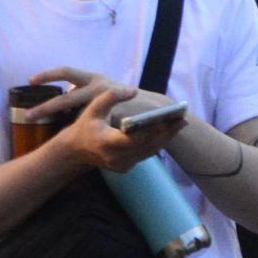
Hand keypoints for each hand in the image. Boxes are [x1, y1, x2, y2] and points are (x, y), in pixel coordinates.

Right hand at [27, 76, 181, 173]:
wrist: (74, 150)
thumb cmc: (86, 126)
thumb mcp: (92, 109)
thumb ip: (111, 97)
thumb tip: (133, 90)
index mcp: (106, 143)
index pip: (133, 138)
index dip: (150, 130)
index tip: (166, 119)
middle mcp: (115, 157)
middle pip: (147, 145)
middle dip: (166, 131)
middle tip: (183, 117)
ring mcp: (122, 164)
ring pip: (150, 151)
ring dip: (167, 136)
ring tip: (182, 122)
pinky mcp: (126, 167)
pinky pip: (146, 154)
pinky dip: (158, 142)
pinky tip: (171, 131)